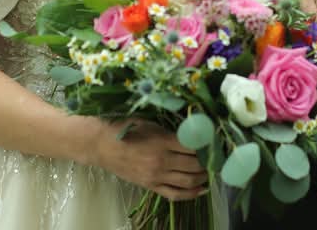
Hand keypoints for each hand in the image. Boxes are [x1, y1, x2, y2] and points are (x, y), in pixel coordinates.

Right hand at [92, 120, 206, 200]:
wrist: (101, 145)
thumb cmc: (124, 128)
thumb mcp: (149, 122)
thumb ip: (170, 130)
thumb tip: (193, 133)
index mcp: (162, 141)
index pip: (193, 146)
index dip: (206, 144)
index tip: (215, 142)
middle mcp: (161, 161)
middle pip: (194, 165)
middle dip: (208, 162)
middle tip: (215, 157)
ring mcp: (156, 176)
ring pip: (188, 181)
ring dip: (203, 177)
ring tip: (210, 171)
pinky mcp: (150, 186)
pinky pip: (175, 194)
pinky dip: (191, 194)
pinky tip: (201, 189)